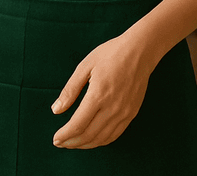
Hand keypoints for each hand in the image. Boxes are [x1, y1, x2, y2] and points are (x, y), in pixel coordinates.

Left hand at [50, 34, 155, 148]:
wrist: (140, 51)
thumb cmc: (110, 54)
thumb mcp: (85, 66)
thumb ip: (70, 90)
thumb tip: (56, 110)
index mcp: (98, 95)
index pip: (78, 124)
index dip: (65, 135)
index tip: (55, 139)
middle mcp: (112, 108)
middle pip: (89, 135)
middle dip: (71, 142)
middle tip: (60, 143)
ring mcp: (124, 113)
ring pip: (102, 139)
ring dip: (85, 144)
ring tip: (72, 143)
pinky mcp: (132, 114)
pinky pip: (115, 135)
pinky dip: (101, 141)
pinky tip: (92, 139)